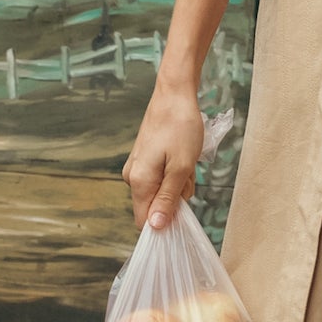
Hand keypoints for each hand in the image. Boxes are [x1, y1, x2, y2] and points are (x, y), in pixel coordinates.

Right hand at [123, 75, 205, 230]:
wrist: (174, 94)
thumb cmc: (180, 127)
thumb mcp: (181, 167)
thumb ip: (168, 199)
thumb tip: (156, 227)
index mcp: (139, 181)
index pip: (145, 221)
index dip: (164, 223)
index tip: (184, 213)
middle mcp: (133, 176)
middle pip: (156, 206)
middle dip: (177, 198)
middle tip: (188, 174)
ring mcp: (138, 166)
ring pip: (162, 191)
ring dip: (179, 183)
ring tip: (187, 161)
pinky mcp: (145, 159)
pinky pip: (162, 177)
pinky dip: (176, 172)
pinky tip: (183, 155)